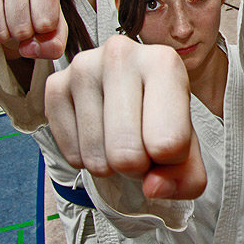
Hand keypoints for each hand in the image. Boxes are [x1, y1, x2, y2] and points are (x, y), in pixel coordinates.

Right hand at [0, 0, 67, 58]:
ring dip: (6, 37)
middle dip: (25, 35)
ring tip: (12, 26)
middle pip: (20, 23)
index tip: (44, 21)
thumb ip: (55, 43)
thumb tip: (27, 50)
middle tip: (26, 25)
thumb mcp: (57, 24)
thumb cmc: (40, 7)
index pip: (46, 19)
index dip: (44, 30)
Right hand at [44, 35, 206, 199]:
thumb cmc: (165, 119)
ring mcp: (82, 68)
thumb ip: (186, 178)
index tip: (169, 144)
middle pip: (127, 155)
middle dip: (137, 167)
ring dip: (111, 165)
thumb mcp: (189, 149)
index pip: (168, 144)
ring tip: (121, 139)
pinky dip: (87, 158)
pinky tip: (98, 135)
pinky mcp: (54, 85)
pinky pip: (71, 153)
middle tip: (142, 147)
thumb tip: (152, 187)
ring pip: (97, 158)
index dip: (169, 162)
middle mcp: (121, 56)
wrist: (134, 95)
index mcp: (164, 62)